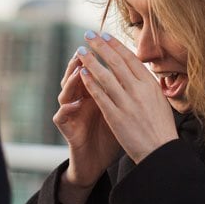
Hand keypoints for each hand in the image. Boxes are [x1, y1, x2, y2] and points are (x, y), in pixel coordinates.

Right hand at [54, 52, 121, 187]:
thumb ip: (125, 93)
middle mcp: (79, 99)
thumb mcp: (120, 111)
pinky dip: (67, 108)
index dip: (99, 58)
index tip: (108, 43)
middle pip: (75, 76)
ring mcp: (70, 113)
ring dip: (71, 81)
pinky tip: (74, 103)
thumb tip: (143, 75)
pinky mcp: (66, 128)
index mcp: (92, 93)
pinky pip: (61, 115)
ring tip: (79, 70)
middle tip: (86, 48)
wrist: (97, 160)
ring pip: (65, 92)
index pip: (94, 71)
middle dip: (81, 62)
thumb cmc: (110, 134)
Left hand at [75, 32, 177, 163]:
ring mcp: (128, 103)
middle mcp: (139, 91)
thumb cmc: (161, 127)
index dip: (116, 45)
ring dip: (91, 61)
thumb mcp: (160, 101)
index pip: (130, 59)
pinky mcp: (116, 117)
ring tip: (81, 51)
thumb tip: (139, 71)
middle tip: (88, 34)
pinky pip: (101, 96)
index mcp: (151, 85)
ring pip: (106, 76)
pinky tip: (82, 74)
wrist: (160, 151)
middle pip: (116, 63)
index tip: (105, 35)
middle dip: (100, 46)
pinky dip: (90, 83)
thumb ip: (148, 85)